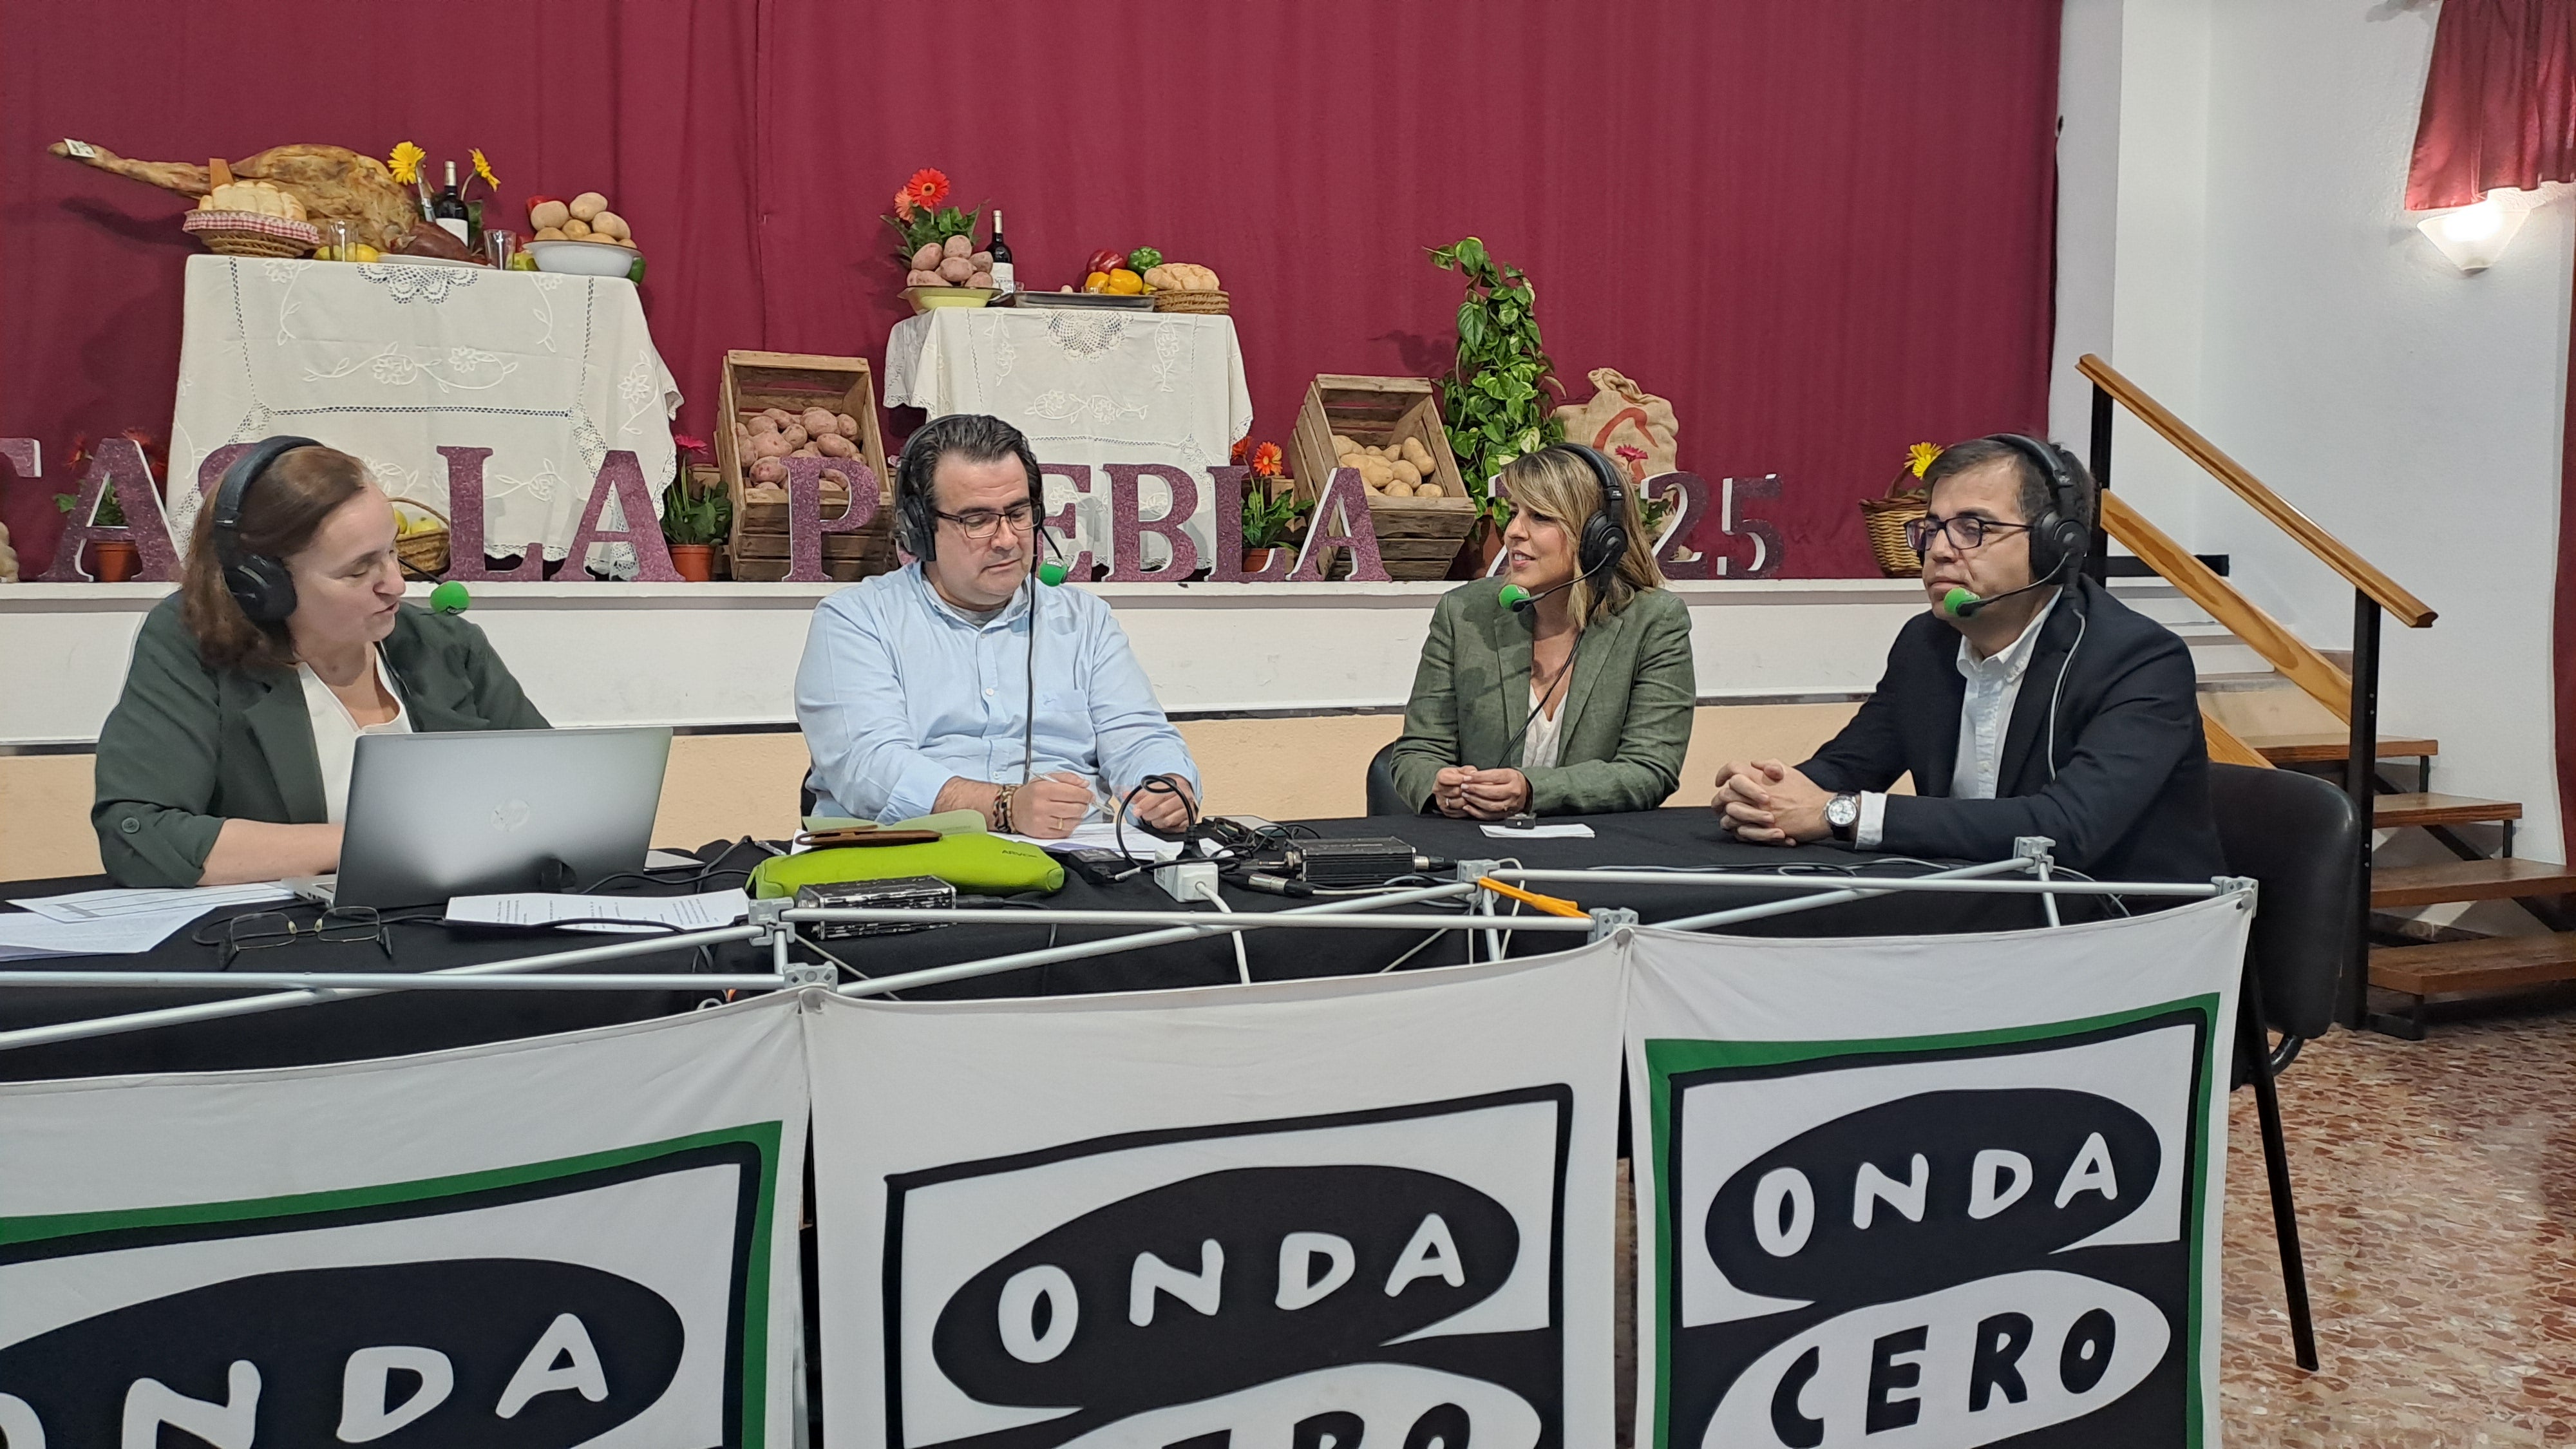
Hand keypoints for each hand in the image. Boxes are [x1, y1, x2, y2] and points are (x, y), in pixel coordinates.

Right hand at [1013, 772, 1095, 839]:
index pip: (1072, 793)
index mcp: (1043, 790)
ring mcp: (1042, 822)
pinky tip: (1066, 820)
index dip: (1086, 795)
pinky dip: (1070, 826)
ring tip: (1073, 811)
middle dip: (1083, 805)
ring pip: (1072, 821)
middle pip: (1075, 808)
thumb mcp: (1046, 779)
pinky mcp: (1042, 834)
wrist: (1013, 809)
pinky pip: (1065, 832)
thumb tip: (1084, 784)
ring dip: (1078, 816)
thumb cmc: (1032, 793)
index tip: (1089, 795)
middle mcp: (1041, 806)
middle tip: (1082, 803)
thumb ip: (1067, 778)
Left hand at [1128, 774, 1196, 830]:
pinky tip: (1162, 822)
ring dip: (1156, 821)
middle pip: (1162, 809)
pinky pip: (1174, 828)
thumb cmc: (1167, 791)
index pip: (1158, 795)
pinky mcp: (1189, 820)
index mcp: (1175, 785)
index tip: (1136, 810)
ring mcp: (1188, 809)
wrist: (1184, 792)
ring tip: (1153, 818)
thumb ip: (1139, 793)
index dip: (1145, 804)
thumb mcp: (1154, 787)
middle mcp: (1184, 796)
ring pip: (1167, 820)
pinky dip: (1165, 827)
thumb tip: (1125, 794)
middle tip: (1144, 815)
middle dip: (1149, 814)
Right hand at [1432, 766, 1477, 817]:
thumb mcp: (1463, 770)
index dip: (1459, 779)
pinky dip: (1467, 809)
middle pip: (1454, 791)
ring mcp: (1441, 802)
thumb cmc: (1459, 778)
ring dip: (1468, 800)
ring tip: (1475, 796)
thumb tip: (1473, 774)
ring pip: (1458, 803)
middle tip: (1476, 789)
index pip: (1446, 779)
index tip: (1469, 779)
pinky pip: (1459, 812)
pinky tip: (1472, 804)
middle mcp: (1438, 790)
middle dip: (1466, 790)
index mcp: (1441, 777)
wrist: (1453, 788)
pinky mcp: (1447, 812)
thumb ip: (1468, 770)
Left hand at [1457, 767, 1531, 820]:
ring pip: (1490, 805)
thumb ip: (1488, 774)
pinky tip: (1468, 807)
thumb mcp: (1504, 772)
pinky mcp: (1506, 814)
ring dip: (1475, 801)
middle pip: (1492, 792)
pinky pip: (1489, 816)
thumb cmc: (1512, 780)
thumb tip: (1471, 776)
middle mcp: (1513, 792)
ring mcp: (1510, 805)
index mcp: (1512, 778)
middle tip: (1464, 787)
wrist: (1526, 791)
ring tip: (1465, 795)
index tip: (1467, 777)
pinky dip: (1476, 812)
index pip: (1494, 777)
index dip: (1478, 777)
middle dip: (1475, 790)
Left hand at [1713, 759, 1831, 844]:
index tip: (1721, 781)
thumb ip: (1769, 765)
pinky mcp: (1765, 829)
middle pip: (1726, 794)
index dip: (1723, 774)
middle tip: (1721, 803)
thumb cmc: (1807, 793)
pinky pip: (1741, 831)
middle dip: (1721, 799)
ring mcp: (1761, 813)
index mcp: (1762, 778)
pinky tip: (1740, 828)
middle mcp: (1758, 794)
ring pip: (1730, 815)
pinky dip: (1738, 830)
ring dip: (1727, 816)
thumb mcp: (1789, 771)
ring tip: (1729, 817)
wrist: (1823, 812)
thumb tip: (1753, 763)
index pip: (1733, 770)